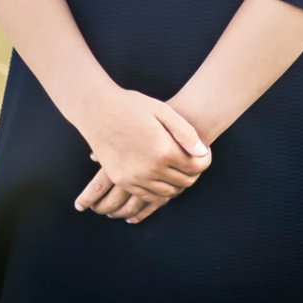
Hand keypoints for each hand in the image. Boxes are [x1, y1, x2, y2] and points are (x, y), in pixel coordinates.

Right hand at [74, 87, 213, 223]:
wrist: (97, 110)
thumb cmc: (132, 106)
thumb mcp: (163, 111)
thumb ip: (185, 133)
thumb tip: (202, 152)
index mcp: (163, 151)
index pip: (196, 166)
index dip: (205, 160)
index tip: (204, 152)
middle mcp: (149, 169)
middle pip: (184, 182)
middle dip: (194, 173)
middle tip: (193, 161)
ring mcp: (134, 178)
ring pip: (167, 193)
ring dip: (178, 184)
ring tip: (179, 168)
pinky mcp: (121, 180)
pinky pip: (147, 196)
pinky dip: (159, 192)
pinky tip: (162, 179)